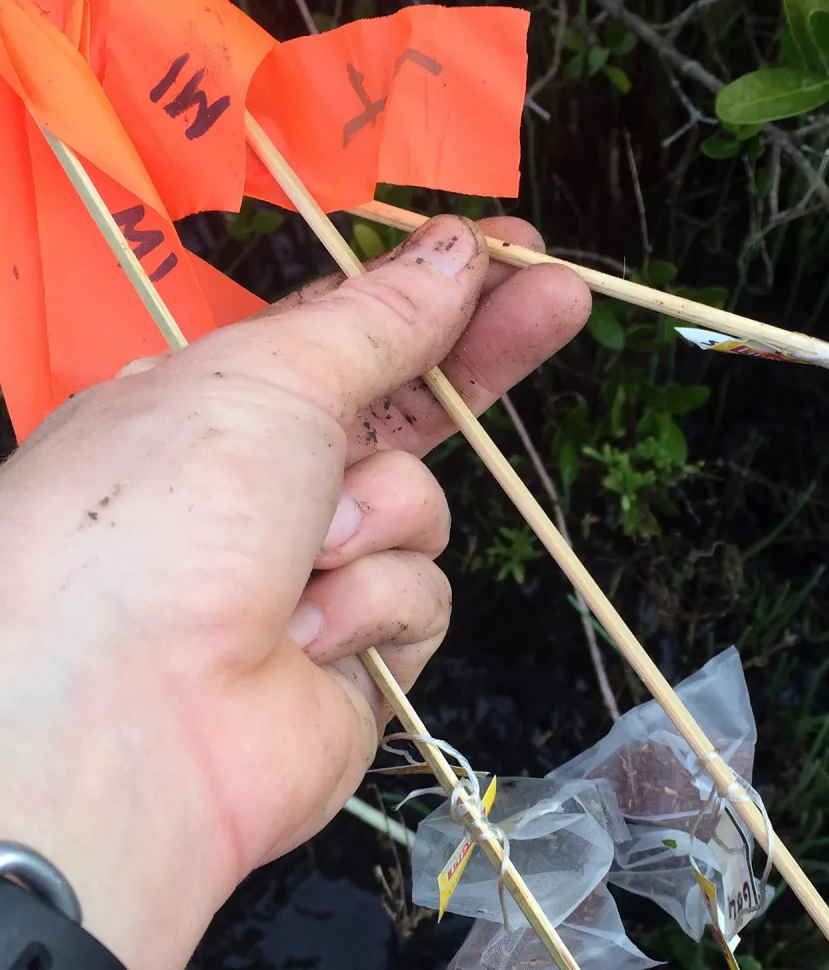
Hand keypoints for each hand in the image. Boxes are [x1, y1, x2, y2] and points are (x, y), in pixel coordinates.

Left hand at [0, 214, 588, 969]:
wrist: (124, 717)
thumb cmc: (160, 518)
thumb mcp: (266, 380)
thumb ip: (377, 322)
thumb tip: (453, 254)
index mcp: (213, 408)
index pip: (345, 336)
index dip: (428, 297)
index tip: (505, 252)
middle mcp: (261, 491)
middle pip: (405, 416)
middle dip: (479, 362)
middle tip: (563, 297)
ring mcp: (309, 578)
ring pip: (420, 511)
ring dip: (377, 521)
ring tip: (305, 557)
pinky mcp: (355, 660)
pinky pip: (417, 598)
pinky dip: (371, 607)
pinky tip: (306, 634)